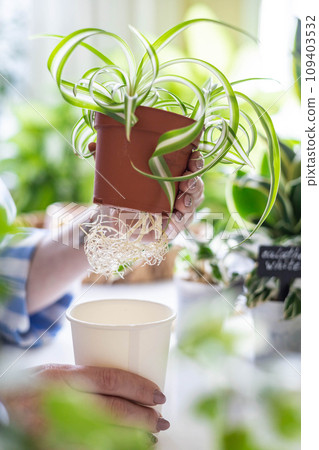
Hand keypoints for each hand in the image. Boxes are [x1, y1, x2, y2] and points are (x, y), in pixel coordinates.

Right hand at [3, 364, 168, 434]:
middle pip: (111, 409)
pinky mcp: (53, 445)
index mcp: (64, 375)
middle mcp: (59, 400)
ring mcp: (55, 426)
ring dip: (132, 437)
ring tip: (151, 436)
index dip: (138, 387)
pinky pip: (89, 448)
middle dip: (142, 416)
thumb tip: (131, 385)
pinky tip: (127, 447)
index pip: (109, 379)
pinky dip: (112, 448)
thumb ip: (89, 376)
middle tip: (161, 419)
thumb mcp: (61, 370)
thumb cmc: (38, 383)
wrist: (5, 403)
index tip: (158, 393)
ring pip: (103, 434)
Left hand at [88, 142, 203, 240]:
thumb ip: (106, 158)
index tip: (194, 157)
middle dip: (195, 183)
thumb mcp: (113, 173)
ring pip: (192, 205)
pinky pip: (180, 225)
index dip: (196, 161)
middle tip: (186, 182)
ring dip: (190, 202)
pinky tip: (173, 222)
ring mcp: (177, 210)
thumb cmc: (118, 191)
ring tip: (181, 203)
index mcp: (171, 173)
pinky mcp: (171, 227)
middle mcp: (178, 191)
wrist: (109, 219)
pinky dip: (178, 223)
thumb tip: (92, 143)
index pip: (191, 164)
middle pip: (196, 186)